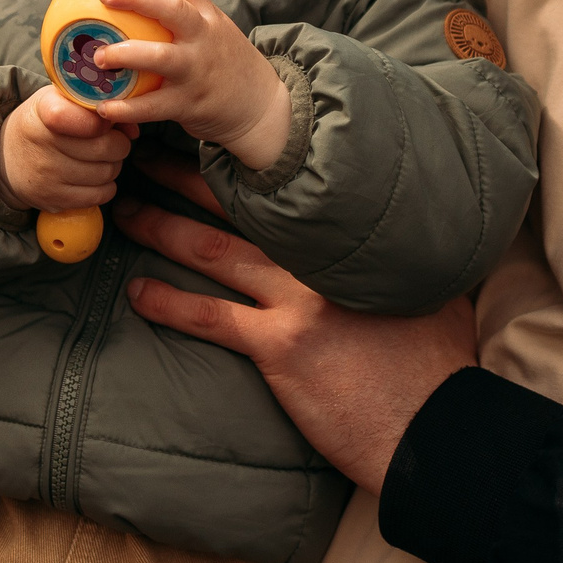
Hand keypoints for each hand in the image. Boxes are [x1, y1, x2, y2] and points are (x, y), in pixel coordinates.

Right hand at [0, 84, 133, 212]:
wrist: (4, 158)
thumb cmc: (42, 123)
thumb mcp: (59, 100)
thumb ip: (96, 106)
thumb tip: (133, 128)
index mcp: (44, 112)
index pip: (85, 118)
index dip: (104, 120)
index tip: (104, 121)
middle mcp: (43, 144)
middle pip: (107, 147)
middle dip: (118, 143)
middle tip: (110, 140)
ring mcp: (48, 175)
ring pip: (108, 172)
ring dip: (112, 165)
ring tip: (99, 158)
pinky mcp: (54, 200)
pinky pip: (100, 195)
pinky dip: (105, 186)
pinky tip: (92, 176)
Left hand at [90, 0, 292, 170]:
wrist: (260, 107)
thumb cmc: (223, 64)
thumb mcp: (211, 31)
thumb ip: (181, 17)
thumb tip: (131, 0)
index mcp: (206, 16)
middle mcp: (204, 38)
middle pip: (172, 9)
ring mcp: (197, 70)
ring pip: (160, 57)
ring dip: (126, 54)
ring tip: (98, 56)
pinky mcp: (190, 103)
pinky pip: (153, 106)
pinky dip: (127, 108)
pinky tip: (103, 107)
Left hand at [116, 158, 478, 494]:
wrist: (436, 424)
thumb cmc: (436, 360)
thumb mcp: (430, 286)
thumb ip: (396, 251)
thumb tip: (387, 222)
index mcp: (352, 235)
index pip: (285, 185)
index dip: (240, 161)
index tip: (206, 138)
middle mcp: (319, 257)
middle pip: (238, 204)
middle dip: (184, 177)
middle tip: (145, 155)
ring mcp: (297, 300)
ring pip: (213, 251)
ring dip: (162, 228)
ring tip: (126, 211)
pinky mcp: (281, 347)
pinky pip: (212, 318)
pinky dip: (170, 304)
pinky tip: (138, 294)